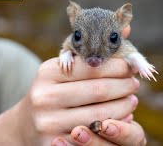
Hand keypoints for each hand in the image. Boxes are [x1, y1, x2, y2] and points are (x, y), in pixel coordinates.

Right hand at [0, 56, 138, 145]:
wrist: (27, 123)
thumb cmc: (53, 90)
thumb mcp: (65, 68)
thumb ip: (93, 52)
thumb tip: (127, 28)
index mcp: (47, 72)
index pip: (91, 66)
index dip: (116, 66)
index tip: (130, 67)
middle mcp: (44, 96)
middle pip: (98, 90)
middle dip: (123, 86)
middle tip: (134, 84)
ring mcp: (48, 122)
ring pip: (99, 114)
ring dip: (123, 106)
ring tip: (132, 100)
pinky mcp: (54, 143)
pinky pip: (93, 134)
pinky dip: (113, 126)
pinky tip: (122, 118)